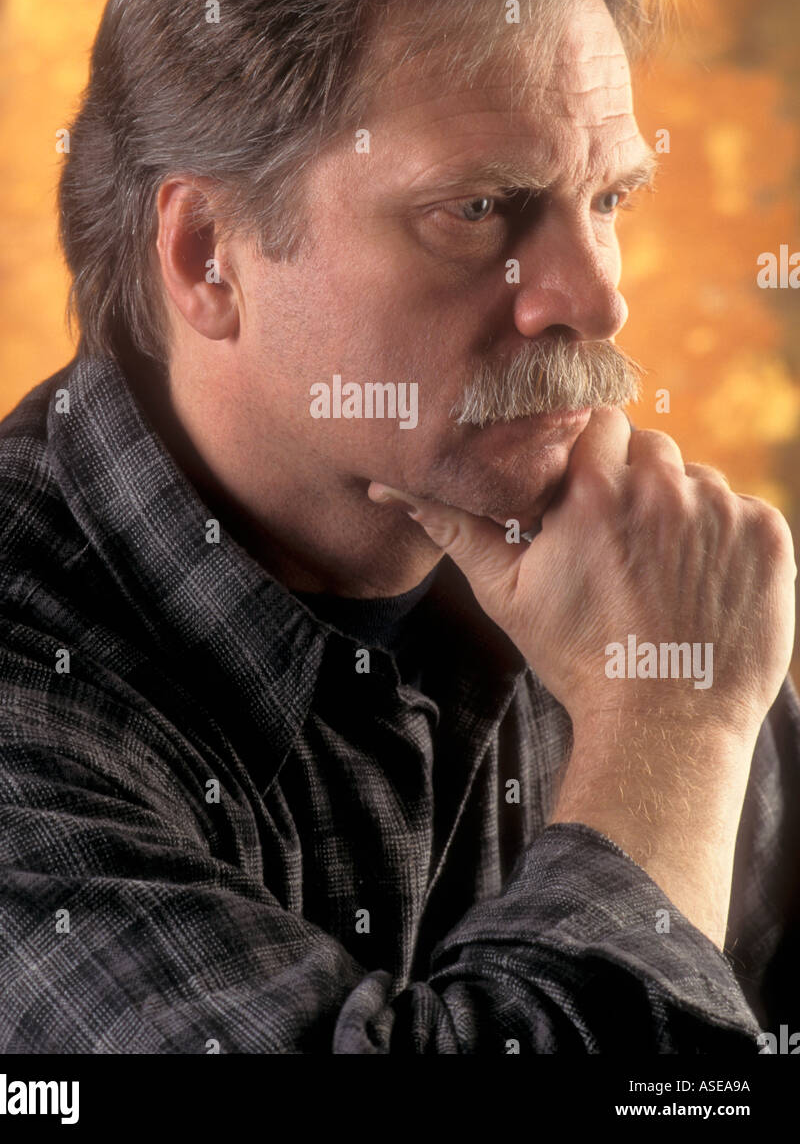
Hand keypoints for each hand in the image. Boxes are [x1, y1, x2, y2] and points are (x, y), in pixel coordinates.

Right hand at [369, 407, 795, 742]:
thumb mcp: (507, 593)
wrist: (663, 727)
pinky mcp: (770, 541)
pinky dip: (728, 538)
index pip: (600, 424)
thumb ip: (456, 527)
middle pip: (653, 447)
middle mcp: (665, 491)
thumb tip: (388, 486)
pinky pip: (746, 510)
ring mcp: (724, 515)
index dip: (593, 456)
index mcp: (597, 492)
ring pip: (700, 479)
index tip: (590, 493)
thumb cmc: (578, 660)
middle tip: (624, 541)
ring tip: (664, 570)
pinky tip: (702, 582)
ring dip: (684, 509)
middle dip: (637, 481)